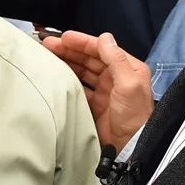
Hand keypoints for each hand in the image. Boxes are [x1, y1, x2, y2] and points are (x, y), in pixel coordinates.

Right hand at [41, 30, 151, 151]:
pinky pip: (79, 88)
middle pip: (90, 59)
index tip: (64, 37)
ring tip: (49, 57)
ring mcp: (105, 91)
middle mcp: (117, 77)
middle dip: (70, 50)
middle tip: (49, 45)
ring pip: (83, 71)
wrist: (130, 147)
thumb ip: (116, 59)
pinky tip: (56, 76)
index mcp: (128, 68)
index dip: (82, 42)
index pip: (102, 49)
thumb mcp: (129, 84)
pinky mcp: (95, 105)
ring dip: (67, 63)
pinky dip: (68, 81)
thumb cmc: (134, 116)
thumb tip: (104, 37)